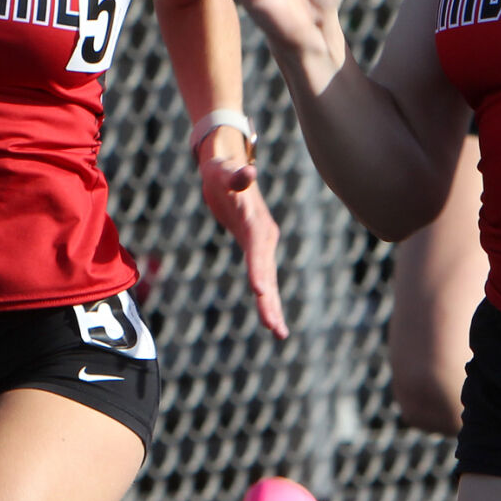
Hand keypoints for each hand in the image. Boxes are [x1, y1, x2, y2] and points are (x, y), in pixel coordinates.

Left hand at [199, 148, 287, 338]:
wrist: (227, 168)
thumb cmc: (222, 169)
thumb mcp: (224, 171)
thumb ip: (236, 175)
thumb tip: (247, 172)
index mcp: (256, 222)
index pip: (257, 250)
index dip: (258, 269)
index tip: (260, 291)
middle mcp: (264, 236)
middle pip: (267, 272)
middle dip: (271, 300)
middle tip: (274, 328)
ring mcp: (262, 244)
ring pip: (269, 280)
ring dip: (272, 306)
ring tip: (279, 333)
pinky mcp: (256, 249)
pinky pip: (262, 277)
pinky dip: (267, 298)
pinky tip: (270, 317)